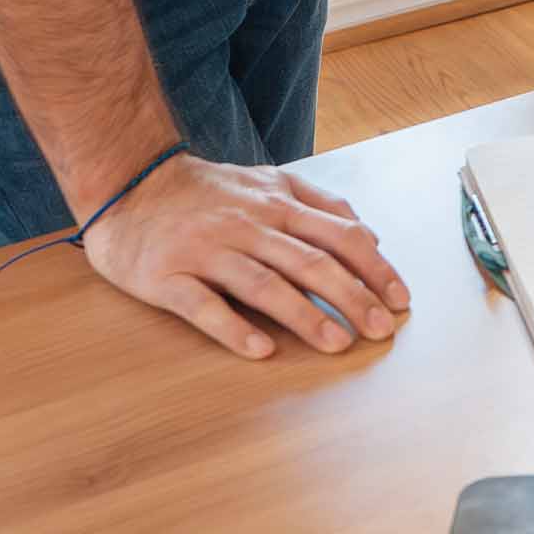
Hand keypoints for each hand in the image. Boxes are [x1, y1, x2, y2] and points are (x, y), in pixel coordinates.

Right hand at [79, 152, 408, 359]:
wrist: (132, 185)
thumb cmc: (208, 192)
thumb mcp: (270, 182)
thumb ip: (320, 204)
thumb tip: (369, 235)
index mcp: (279, 204)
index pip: (340, 235)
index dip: (374, 267)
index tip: (401, 297)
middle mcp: (251, 226)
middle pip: (311, 262)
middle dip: (353, 296)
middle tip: (383, 328)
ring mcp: (210, 251)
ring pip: (266, 284)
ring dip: (306, 316)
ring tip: (339, 344)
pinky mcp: (169, 277)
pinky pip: (204, 306)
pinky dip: (234, 328)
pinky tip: (261, 351)